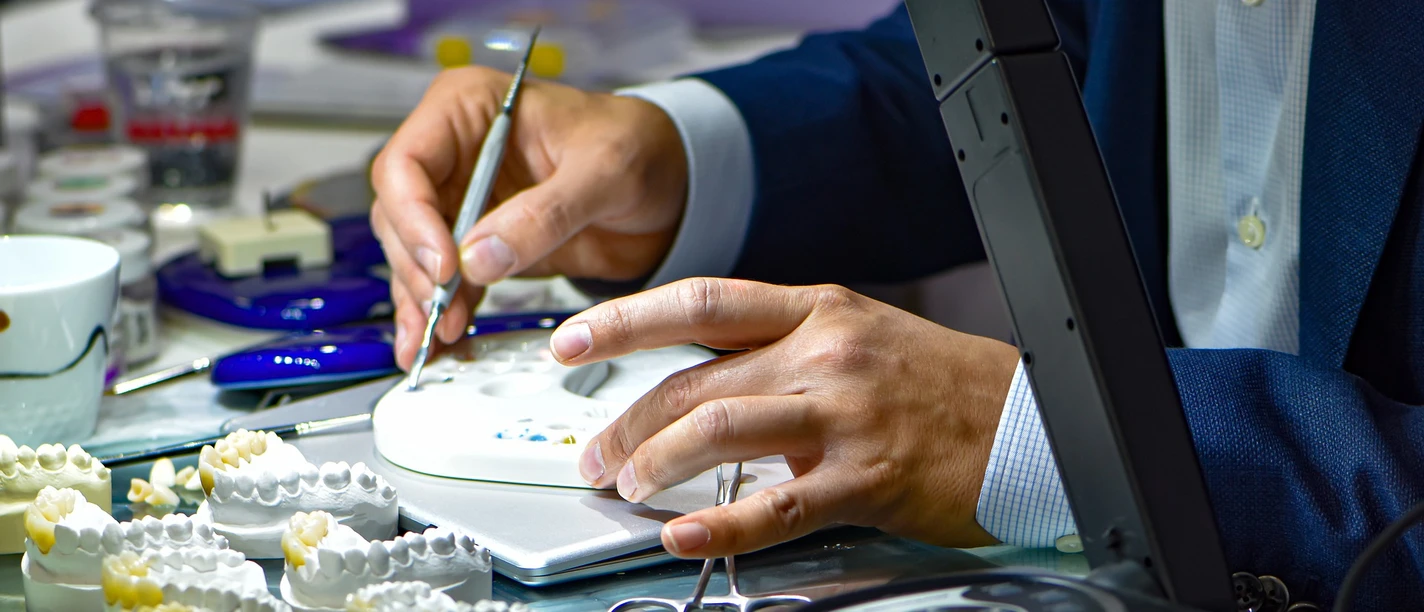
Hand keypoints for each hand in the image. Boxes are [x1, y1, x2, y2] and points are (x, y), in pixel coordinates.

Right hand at [370, 66, 688, 369]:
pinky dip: (443, 311)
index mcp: (469, 109)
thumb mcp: (605, 171)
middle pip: (401, 215)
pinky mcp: (482, 243)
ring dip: (421, 300)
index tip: (445, 266)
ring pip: (415, 253)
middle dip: (417, 268)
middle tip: (442, 312)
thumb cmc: (639, 146)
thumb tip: (482, 257)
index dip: (414, 218)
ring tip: (433, 340)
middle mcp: (456, 153)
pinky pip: (448, 280)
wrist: (671, 182)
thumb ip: (545, 212)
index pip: (407, 163)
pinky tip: (440, 343)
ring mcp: (465, 200)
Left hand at [549, 278, 1020, 557]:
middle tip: (593, 453)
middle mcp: (824, 351)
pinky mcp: (868, 477)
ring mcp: (845, 413)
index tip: (571, 342)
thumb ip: (782, 347)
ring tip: (628, 487)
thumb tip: (702, 376)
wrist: (1031, 422)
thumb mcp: (860, 335)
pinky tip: (685, 535)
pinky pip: (778, 504)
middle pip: (694, 378)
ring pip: (721, 428)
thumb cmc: (941, 384)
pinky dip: (722, 523)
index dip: (623, 321)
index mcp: (817, 309)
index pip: (698, 304)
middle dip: (626, 420)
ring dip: (657, 461)